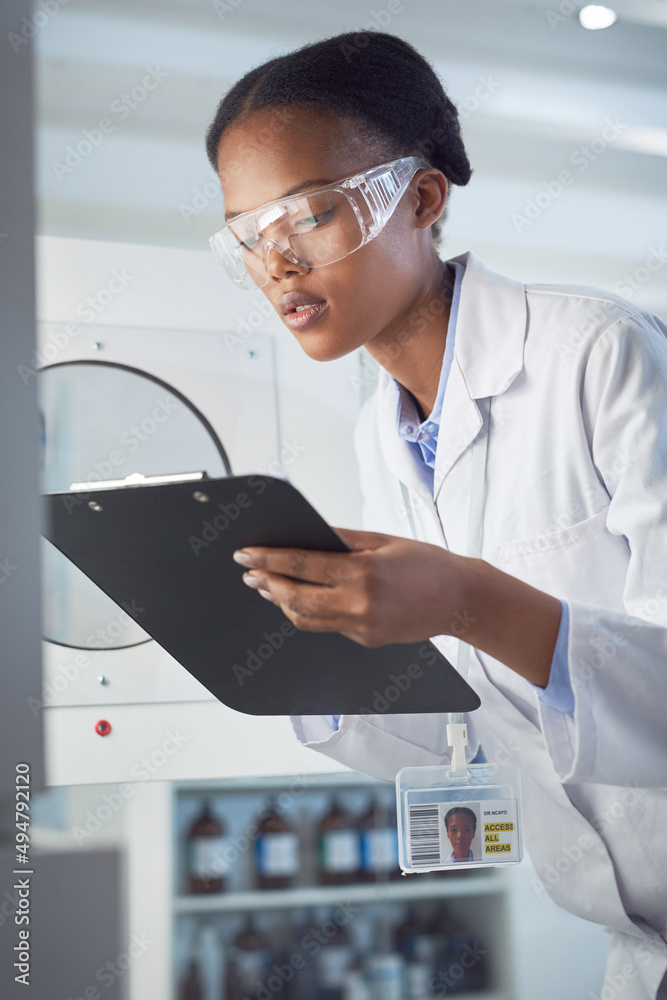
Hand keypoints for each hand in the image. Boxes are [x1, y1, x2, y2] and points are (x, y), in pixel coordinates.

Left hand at [232, 528, 474, 647]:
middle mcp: (360, 603)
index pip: (302, 564)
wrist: (461, 599)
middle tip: (250, 574)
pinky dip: (311, 612)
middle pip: (296, 599)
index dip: (268, 559)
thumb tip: (306, 534)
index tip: (246, 554)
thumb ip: (342, 539)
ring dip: (283, 603)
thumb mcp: (383, 540)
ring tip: (269, 586)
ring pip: (307, 620)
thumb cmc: (427, 564)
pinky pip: (329, 627)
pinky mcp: (366, 640)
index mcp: (364, 571)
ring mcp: (363, 626)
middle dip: (267, 585)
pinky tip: (303, 599)